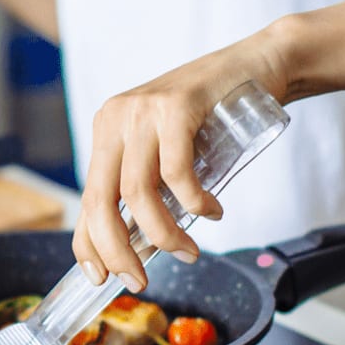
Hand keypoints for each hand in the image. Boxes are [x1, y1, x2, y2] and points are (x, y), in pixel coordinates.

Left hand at [72, 32, 293, 291]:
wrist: (257, 63)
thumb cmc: (215, 115)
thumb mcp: (169, 149)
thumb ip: (150, 184)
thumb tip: (138, 245)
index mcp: (106, 130)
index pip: (86, 198)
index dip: (88, 244)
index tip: (100, 279)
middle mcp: (116, 118)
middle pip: (100, 201)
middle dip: (118, 251)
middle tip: (139, 281)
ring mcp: (143, 110)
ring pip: (137, 193)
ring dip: (163, 235)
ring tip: (189, 251)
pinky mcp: (175, 105)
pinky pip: (175, 172)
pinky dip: (194, 203)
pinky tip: (211, 211)